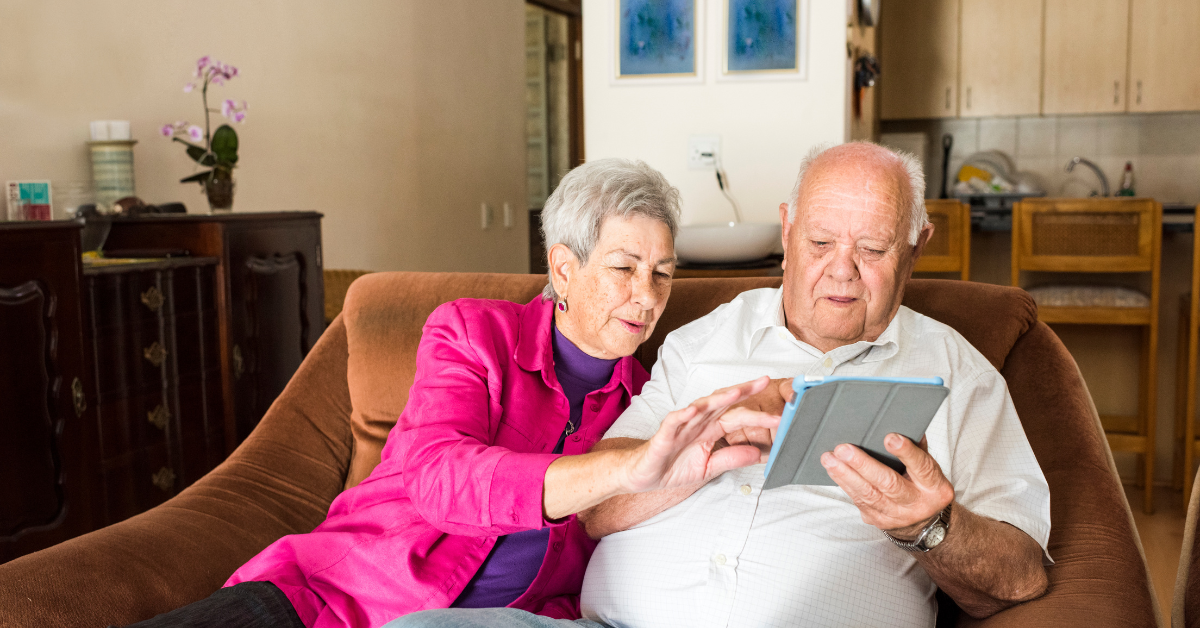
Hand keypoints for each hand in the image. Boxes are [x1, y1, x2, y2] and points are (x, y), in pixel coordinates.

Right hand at [622, 377, 780, 493]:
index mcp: (710, 430)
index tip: (779, 416)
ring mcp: (680, 426)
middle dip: (743, 392)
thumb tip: (758, 454)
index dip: (757, 415)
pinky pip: (673, 422)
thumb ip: (731, 459)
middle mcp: (698, 423)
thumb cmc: (672, 466)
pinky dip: (682, 415)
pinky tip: (693, 410)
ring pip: (701, 407)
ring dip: (718, 399)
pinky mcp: (663, 435)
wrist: (643, 475)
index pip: (737, 417)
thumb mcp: (708, 468)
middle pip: (723, 403)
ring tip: (736, 392)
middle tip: (764, 382)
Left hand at [820, 434, 953, 537]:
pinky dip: (844, 483)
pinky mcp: (877, 519)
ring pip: (868, 494)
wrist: (922, 520)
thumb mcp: (928, 466)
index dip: (906, 453)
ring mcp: (896, 515)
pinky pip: (858, 500)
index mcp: (935, 486)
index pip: (922, 467)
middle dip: (863, 465)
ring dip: (845, 475)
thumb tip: (900, 420)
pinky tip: (833, 470)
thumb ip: (916, 446)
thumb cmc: (922, 484)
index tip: (889, 438)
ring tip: (829, 458)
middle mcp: (917, 503)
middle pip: (889, 484)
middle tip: (844, 450)